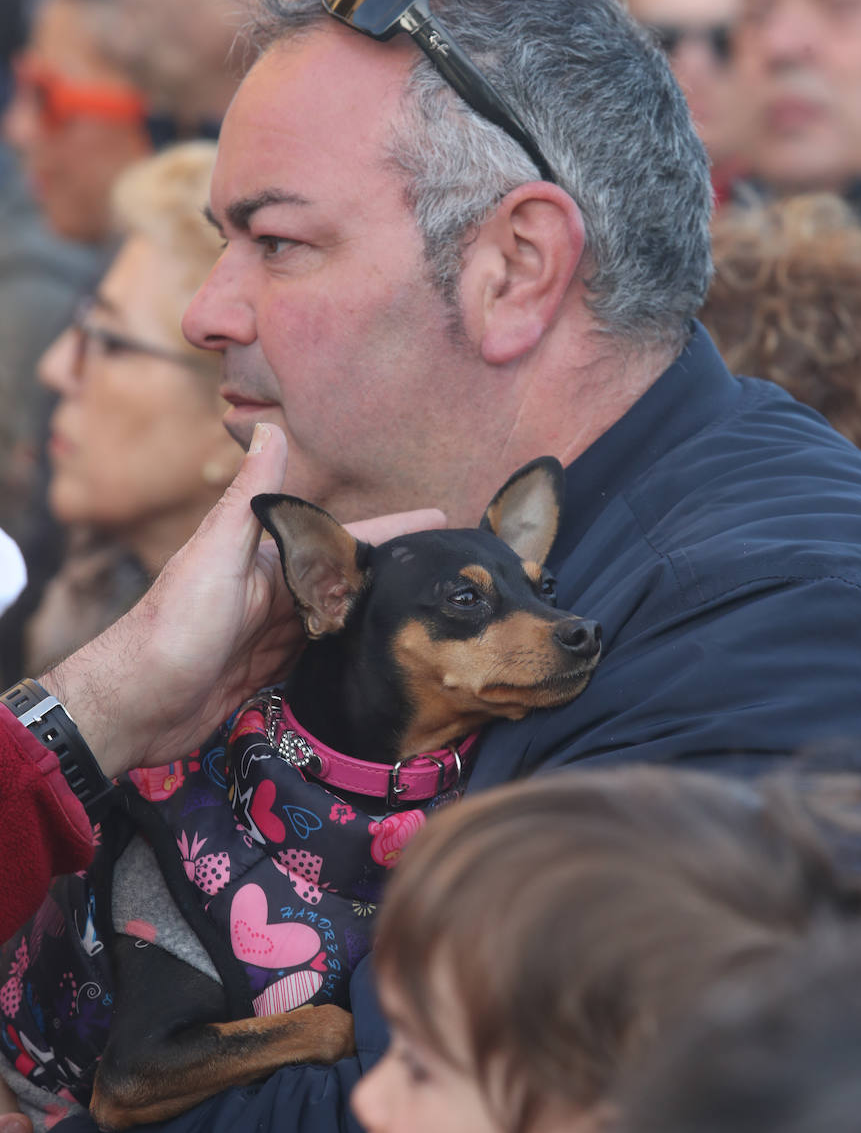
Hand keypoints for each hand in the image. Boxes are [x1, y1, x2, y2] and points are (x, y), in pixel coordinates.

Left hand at [44, 424, 444, 775]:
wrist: (134, 706)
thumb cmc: (172, 626)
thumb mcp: (216, 554)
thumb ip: (248, 499)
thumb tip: (271, 427)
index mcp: (267, 557)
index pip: (342, 535)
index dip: (394, 528)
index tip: (442, 517)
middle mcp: (275, 592)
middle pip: (349, 578)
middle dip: (398, 570)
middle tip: (454, 571)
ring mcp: (273, 634)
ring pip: (340, 616)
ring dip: (380, 611)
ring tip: (432, 610)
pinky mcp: (269, 673)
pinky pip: (323, 656)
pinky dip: (351, 651)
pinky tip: (380, 653)